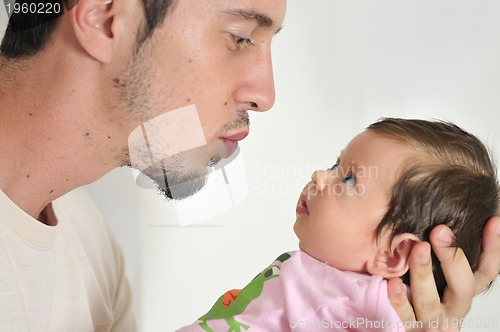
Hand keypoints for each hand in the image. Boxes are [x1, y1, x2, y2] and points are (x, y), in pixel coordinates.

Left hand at [388, 217, 499, 331]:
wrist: (418, 329)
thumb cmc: (426, 297)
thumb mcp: (443, 277)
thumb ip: (449, 254)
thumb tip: (448, 222)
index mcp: (465, 292)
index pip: (487, 270)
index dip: (493, 247)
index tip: (492, 222)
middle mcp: (454, 308)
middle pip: (463, 287)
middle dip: (452, 257)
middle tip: (440, 230)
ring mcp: (433, 321)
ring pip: (430, 300)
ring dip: (423, 273)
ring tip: (418, 248)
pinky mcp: (411, 329)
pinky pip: (404, 315)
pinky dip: (399, 299)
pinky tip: (392, 282)